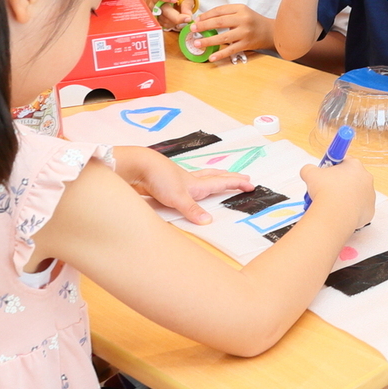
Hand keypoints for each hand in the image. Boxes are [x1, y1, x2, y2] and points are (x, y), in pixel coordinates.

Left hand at [117, 147, 250, 224]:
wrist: (137, 166)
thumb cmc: (158, 178)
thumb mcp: (177, 197)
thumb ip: (192, 210)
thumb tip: (208, 221)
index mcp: (196, 184)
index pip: (221, 183)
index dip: (236, 184)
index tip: (251, 184)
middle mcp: (190, 181)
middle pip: (214, 177)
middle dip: (230, 178)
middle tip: (244, 177)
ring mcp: (178, 181)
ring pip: (202, 177)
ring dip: (214, 177)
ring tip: (221, 175)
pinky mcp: (166, 185)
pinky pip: (187, 184)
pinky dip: (196, 182)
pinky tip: (190, 185)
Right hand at [150, 0, 193, 30]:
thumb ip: (186, 3)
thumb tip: (188, 15)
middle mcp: (154, 0)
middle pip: (163, 9)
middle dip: (176, 16)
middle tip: (188, 18)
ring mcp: (154, 10)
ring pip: (164, 19)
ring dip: (176, 21)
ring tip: (185, 18)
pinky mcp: (156, 19)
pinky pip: (164, 24)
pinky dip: (173, 24)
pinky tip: (178, 21)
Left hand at [192, 4, 271, 61]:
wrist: (271, 31)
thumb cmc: (252, 21)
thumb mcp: (242, 12)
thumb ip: (226, 14)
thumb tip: (204, 20)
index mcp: (240, 9)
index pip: (219, 11)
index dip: (206, 15)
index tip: (196, 20)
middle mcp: (243, 20)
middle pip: (219, 22)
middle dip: (204, 26)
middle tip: (192, 29)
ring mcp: (245, 33)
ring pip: (223, 37)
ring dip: (208, 40)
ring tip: (197, 43)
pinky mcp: (246, 44)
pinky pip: (231, 50)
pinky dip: (220, 54)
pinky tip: (211, 57)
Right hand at [299, 158, 375, 228]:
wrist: (334, 215)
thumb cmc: (325, 191)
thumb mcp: (310, 174)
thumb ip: (310, 169)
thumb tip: (308, 171)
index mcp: (354, 165)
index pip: (345, 161)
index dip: (333, 167)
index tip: (325, 173)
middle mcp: (366, 179)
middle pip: (352, 178)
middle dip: (340, 182)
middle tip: (326, 189)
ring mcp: (370, 195)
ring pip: (356, 194)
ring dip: (345, 196)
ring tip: (332, 203)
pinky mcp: (370, 211)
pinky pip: (359, 208)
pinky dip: (350, 210)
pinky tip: (339, 212)